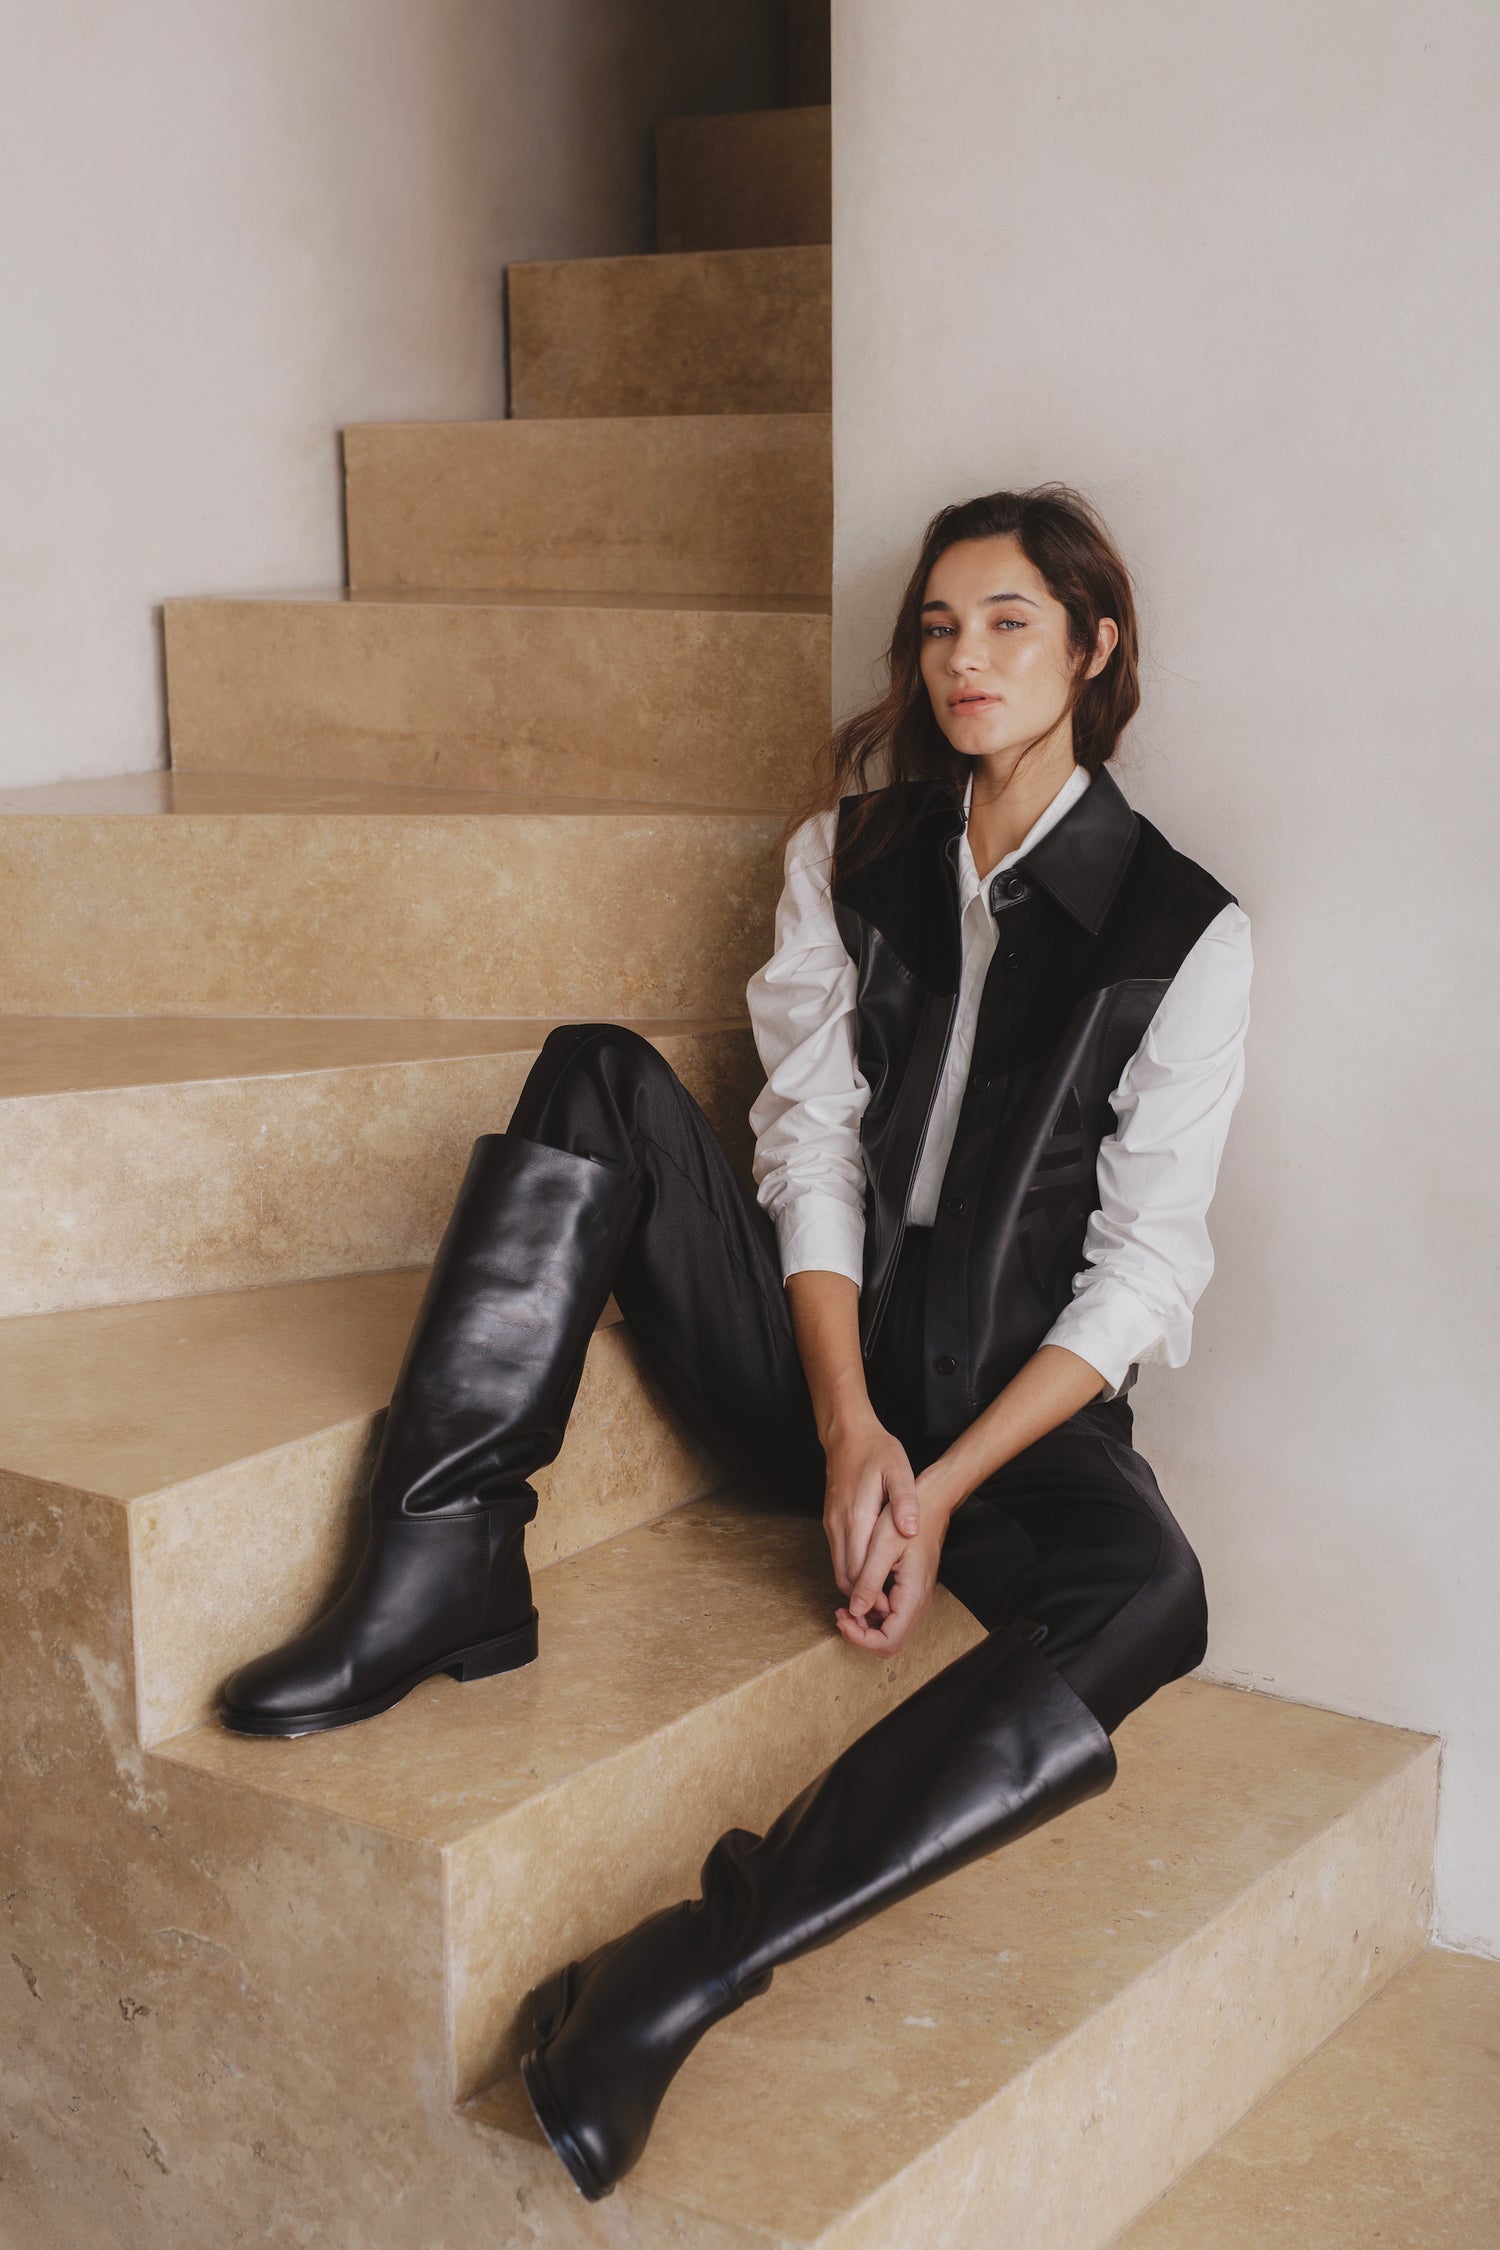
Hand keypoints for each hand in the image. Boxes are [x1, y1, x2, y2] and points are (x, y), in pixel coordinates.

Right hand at [821, 1411, 918, 1596]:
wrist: (847, 1434)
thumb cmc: (876, 1451)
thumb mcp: (898, 1470)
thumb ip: (905, 1501)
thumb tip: (911, 1529)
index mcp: (856, 1517)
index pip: (857, 1569)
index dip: (871, 1593)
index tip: (889, 1606)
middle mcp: (838, 1525)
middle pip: (844, 1576)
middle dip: (862, 1598)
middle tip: (887, 1610)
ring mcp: (831, 1524)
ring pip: (838, 1568)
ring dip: (856, 1586)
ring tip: (881, 1597)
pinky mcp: (830, 1521)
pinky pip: (838, 1555)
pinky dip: (851, 1571)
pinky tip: (871, 1573)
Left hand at [835, 1462, 959, 1656]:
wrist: (929, 1504)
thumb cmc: (904, 1520)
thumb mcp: (882, 1547)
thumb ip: (869, 1581)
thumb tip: (854, 1612)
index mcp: (913, 1595)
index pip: (889, 1641)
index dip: (861, 1638)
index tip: (841, 1618)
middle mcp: (919, 1603)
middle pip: (891, 1642)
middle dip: (862, 1636)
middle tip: (840, 1615)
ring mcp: (917, 1599)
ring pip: (892, 1632)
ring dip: (866, 1626)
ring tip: (844, 1607)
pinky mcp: (911, 1592)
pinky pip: (893, 1617)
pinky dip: (873, 1615)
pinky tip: (858, 1597)